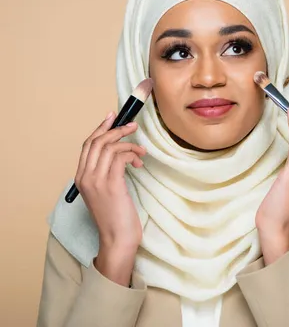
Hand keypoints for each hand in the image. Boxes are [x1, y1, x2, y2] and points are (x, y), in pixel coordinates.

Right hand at [74, 112, 146, 285]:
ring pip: (109, 147)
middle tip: (132, 126)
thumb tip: (120, 152)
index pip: (88, 145)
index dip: (100, 129)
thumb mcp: (107, 191)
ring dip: (129, 144)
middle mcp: (85, 177)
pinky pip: (120, 157)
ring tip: (141, 152)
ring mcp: (96, 181)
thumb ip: (108, 173)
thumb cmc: (116, 216)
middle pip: (97, 142)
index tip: (113, 116)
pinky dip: (131, 154)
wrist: (117, 238)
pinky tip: (139, 162)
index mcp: (81, 177)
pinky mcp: (111, 185)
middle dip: (116, 130)